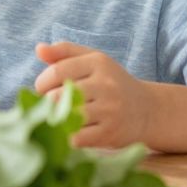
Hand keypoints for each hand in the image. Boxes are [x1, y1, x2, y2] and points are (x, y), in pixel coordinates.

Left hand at [33, 41, 153, 148]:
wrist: (147, 111)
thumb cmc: (110, 83)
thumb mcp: (92, 60)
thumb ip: (64, 52)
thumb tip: (39, 48)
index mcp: (98, 63)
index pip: (56, 71)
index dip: (42, 82)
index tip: (42, 89)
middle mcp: (105, 85)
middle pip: (57, 95)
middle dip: (46, 102)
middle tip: (49, 106)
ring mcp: (109, 110)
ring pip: (66, 116)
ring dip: (55, 119)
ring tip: (56, 117)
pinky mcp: (110, 133)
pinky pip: (76, 137)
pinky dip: (67, 136)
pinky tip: (69, 131)